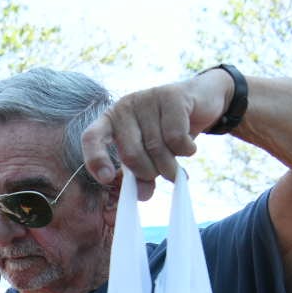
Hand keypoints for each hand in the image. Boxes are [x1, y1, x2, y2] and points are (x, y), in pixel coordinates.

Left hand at [81, 69, 232, 198]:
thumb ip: (141, 176)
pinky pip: (176, 138)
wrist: (200, 102)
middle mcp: (125, 107)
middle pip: (130, 153)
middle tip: (160, 174)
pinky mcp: (171, 96)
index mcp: (110, 121)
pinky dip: (185, 151)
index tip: (107, 179)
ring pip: (156, 147)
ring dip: (170, 165)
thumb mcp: (149, 155)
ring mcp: (147, 99)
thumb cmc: (167, 132)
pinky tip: (188, 147)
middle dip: (148, 172)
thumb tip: (142, 196)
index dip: (95, 160)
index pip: (91, 138)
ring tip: (176, 164)